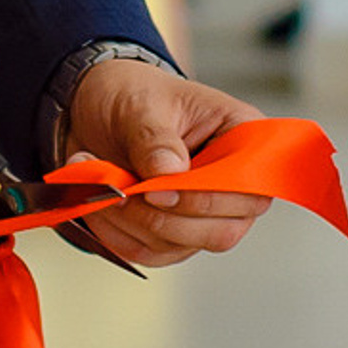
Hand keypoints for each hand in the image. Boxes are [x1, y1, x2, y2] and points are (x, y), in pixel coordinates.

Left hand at [61, 61, 270, 268]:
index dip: (207, 198)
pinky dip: (118, 234)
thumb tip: (170, 172)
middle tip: (120, 190)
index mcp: (239, 136)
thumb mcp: (140, 104)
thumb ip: (155, 138)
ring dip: (132, 223)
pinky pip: (151, 252)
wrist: (99, 108)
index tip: (155, 190)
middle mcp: (231, 183)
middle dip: (163, 217)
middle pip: (222, 231)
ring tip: (100, 185)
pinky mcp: (173, 233)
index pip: (249, 187)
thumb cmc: (132, 94)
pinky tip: (98, 202)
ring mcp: (205, 214)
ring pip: (182, 245)